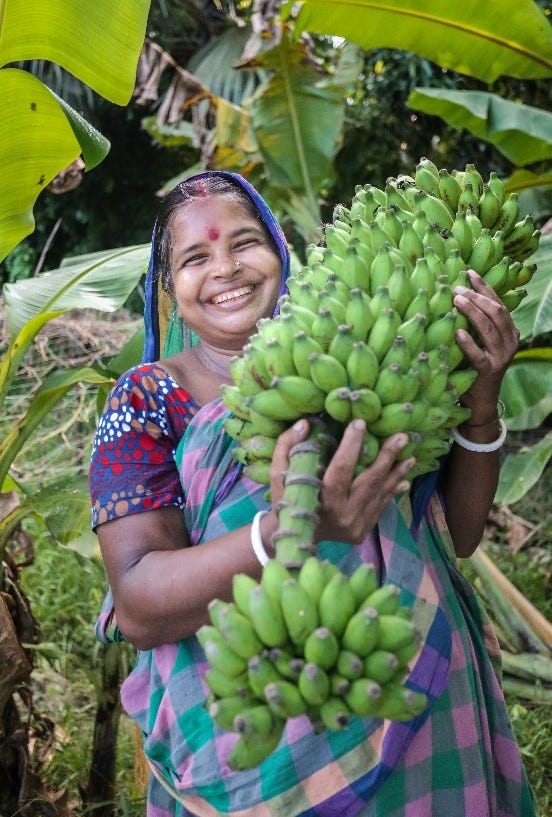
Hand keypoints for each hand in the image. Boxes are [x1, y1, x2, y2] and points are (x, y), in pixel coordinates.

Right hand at [269, 419, 414, 544]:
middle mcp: (343, 515)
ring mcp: (356, 526)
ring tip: (410, 455)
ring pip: (380, 494)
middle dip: (387, 457)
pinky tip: (403, 477)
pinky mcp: (363, 531)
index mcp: (322, 501)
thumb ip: (288, 446)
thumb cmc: (286, 500)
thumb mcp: (279, 473)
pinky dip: (392, 490)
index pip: (341, 469)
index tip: (360, 423)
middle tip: (403, 436)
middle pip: (370, 481)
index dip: (351, 445)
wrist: (294, 537)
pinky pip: (381, 506)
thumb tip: (305, 423)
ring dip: (396, 473)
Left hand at [453, 270, 519, 420]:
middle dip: (477, 297)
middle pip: (496, 312)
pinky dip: (468, 342)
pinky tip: (457, 332)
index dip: (484, 287)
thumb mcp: (479, 341)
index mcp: (509, 331)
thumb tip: (455, 295)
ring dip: (472, 312)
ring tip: (456, 300)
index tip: (468, 272)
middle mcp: (510, 342)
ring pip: (489, 329)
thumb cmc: (474, 366)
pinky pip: (479, 355)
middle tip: (457, 288)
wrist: (479, 401)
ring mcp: (501, 357)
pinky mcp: (489, 371)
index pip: (498, 303)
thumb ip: (474, 322)